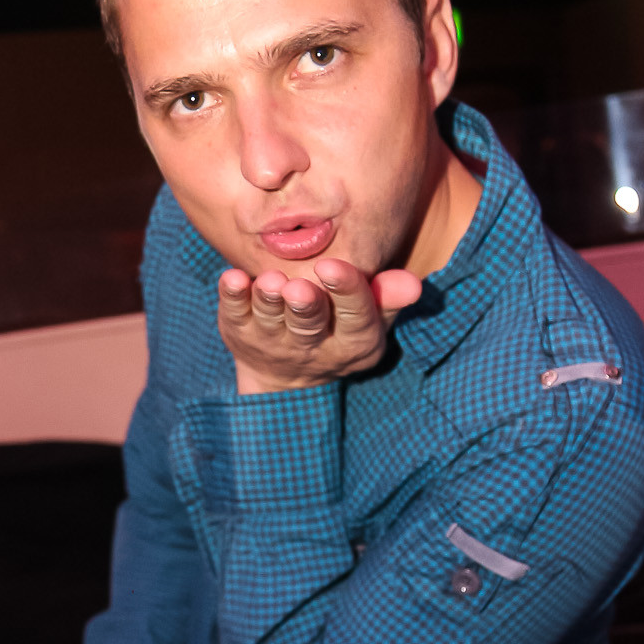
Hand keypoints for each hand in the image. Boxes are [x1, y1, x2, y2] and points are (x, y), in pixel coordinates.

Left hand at [219, 256, 421, 394]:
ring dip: (268, 301)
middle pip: (308, 325)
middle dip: (305, 305)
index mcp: (352, 342)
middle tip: (298, 287)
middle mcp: (310, 346)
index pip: (354, 318)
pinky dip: (231, 297)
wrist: (287, 377)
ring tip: (269, 282)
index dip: (346, 292)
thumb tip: (413, 284)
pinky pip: (233, 314)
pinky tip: (231, 278)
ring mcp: (271, 341)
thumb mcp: (370, 321)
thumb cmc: (339, 329)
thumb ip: (388, 298)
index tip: (334, 266)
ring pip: (270, 320)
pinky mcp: (240, 332)